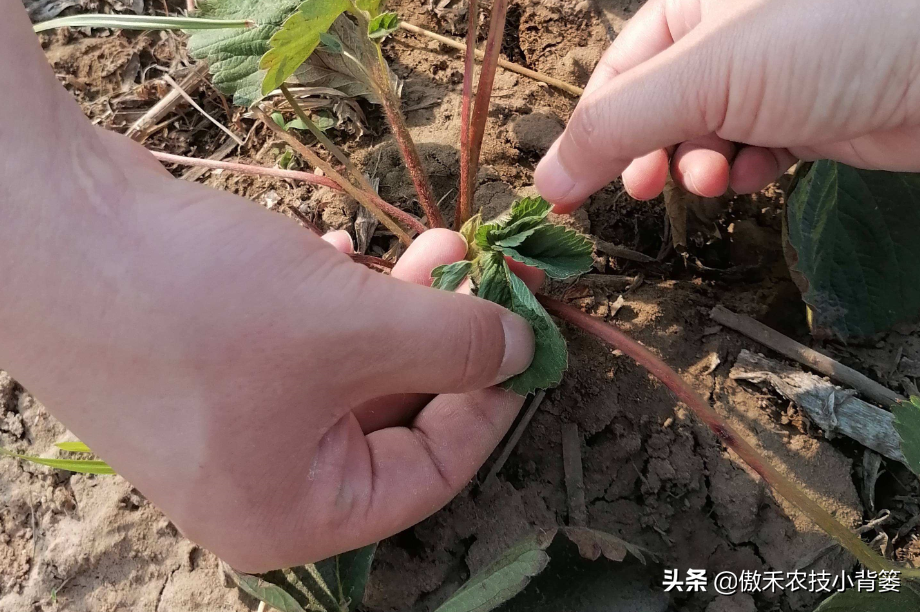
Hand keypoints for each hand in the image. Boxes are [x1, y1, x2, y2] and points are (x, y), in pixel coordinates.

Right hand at [1, 127, 537, 571]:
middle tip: (482, 269)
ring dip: (395, 309)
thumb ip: (455, 345)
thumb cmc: (201, 304)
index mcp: (293, 513)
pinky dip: (334, 303)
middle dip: (441, 338)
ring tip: (432, 246)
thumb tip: (524, 347)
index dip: (489, 402)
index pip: (428, 473)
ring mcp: (229, 422)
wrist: (47, 228)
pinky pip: (301, 345)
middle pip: (388, 414)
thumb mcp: (353, 326)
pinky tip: (338, 253)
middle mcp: (260, 481)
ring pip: (347, 370)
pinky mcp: (207, 364)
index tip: (525, 335)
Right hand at [535, 0, 919, 209]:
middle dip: (650, 153)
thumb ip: (616, 127)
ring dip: (699, 166)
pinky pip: (751, 150)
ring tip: (718, 176)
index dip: (589, 135)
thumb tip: (545, 183)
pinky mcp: (807, 116)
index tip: (565, 197)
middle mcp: (724, 39)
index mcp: (690, 6)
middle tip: (648, 188)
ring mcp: (768, 78)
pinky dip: (745, 169)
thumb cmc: (830, 41)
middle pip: (655, 110)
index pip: (614, 77)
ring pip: (701, 137)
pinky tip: (756, 172)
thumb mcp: (705, 77)